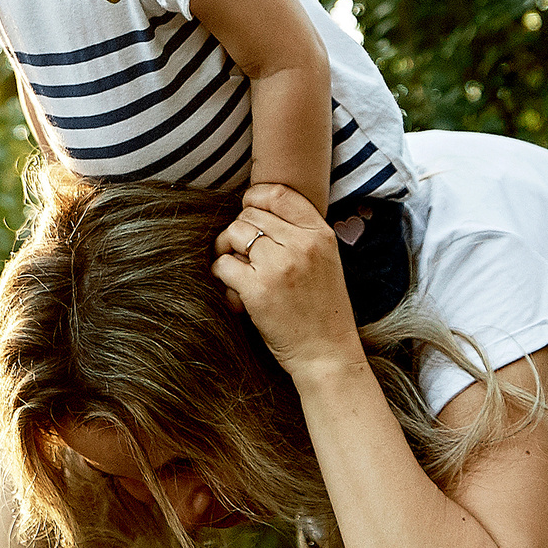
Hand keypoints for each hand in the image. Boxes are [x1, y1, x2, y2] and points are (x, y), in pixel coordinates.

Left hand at [212, 183, 363, 384]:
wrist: (327, 353)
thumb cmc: (322, 309)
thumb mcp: (326, 261)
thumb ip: (300, 234)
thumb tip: (254, 211)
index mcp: (321, 235)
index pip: (278, 194)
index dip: (255, 198)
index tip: (248, 211)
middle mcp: (301, 245)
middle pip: (250, 215)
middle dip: (239, 231)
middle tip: (242, 253)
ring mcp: (279, 266)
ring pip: (233, 234)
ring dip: (227, 249)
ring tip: (236, 268)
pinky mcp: (257, 289)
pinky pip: (223, 264)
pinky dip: (221, 274)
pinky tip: (233, 288)